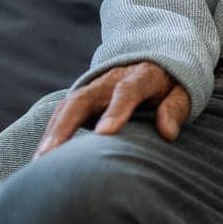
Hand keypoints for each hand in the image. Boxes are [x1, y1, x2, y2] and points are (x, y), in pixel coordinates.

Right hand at [32, 61, 189, 159]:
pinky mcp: (82, 99)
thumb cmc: (170, 84)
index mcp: (140, 76)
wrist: (154, 61)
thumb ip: (175, 108)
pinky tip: (41, 159)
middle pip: (81, 99)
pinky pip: (61, 115)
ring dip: (51, 134)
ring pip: (66, 108)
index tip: (105, 134)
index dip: (115, 111)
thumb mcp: (183, 91)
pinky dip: (51, 135)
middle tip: (51, 154)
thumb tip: (168, 133)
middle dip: (65, 126)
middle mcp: (109, 80)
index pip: (126, 91)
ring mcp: (92, 88)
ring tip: (40, 162)